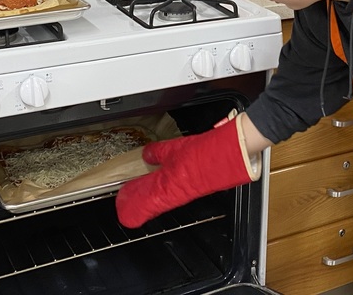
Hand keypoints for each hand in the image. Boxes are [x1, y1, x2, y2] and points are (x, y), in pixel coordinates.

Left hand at [115, 114, 258, 227]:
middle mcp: (175, 195)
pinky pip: (173, 194)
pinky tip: (160, 185)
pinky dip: (163, 192)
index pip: (143, 201)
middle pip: (151, 204)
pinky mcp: (195, 189)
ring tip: (138, 194)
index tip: (122, 204)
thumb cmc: (206, 151)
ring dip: (149, 198)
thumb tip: (147, 155)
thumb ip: (158, 152)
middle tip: (126, 203)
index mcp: (168, 187)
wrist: (230, 154)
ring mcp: (186, 193)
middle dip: (138, 204)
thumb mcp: (175, 148)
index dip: (131, 204)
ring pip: (161, 200)